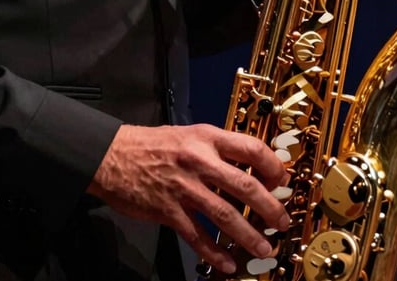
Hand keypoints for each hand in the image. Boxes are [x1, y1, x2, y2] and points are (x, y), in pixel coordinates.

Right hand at [87, 123, 289, 274]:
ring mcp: (184, 187)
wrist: (113, 155)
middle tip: (282, 221)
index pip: (251, 148)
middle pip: (244, 185)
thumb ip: (218, 148)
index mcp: (207, 138)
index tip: (282, 181)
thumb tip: (250, 165)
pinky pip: (196, 235)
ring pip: (224, 214)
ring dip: (247, 235)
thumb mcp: (191, 134)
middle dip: (269, 207)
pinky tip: (227, 262)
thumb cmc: (154, 144)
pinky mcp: (168, 210)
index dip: (272, 166)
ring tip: (263, 248)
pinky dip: (214, 252)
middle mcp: (199, 161)